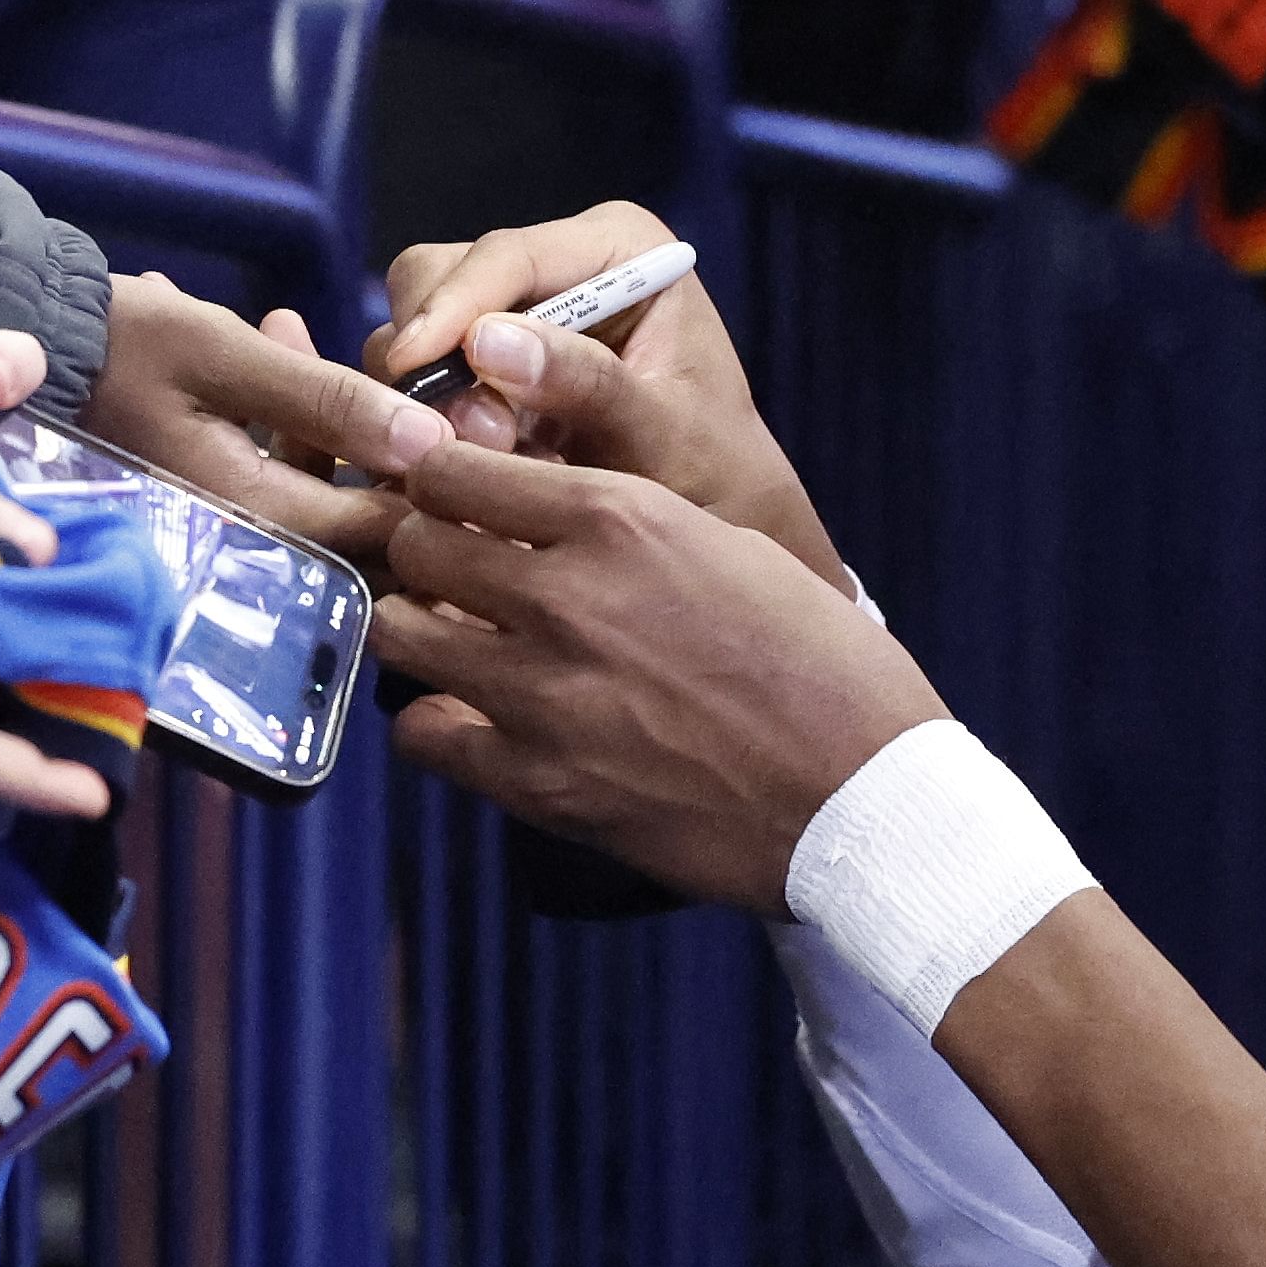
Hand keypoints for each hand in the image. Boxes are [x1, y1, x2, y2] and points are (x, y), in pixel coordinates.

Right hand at [74, 274, 450, 564]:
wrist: (28, 349)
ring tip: (317, 339)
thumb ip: (326, 400)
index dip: (441, 488)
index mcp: (252, 514)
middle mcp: (243, 543)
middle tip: (412, 383)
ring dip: (347, 429)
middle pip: (366, 537)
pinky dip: (304, 427)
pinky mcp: (218, 505)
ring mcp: (228, 532)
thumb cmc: (119, 344)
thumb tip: (429, 440)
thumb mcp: (224, 355)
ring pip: (330, 505)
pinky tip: (286, 344)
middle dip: (399, 461)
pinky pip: (287, 483)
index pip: (384, 535)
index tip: (465, 420)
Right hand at [366, 203, 841, 579]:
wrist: (714, 517)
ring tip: (486, 460)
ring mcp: (510, 310)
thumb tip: (485, 343)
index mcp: (618, 246)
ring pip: (415, 327)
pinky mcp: (478, 362)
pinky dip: (425, 418)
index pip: (507, 254)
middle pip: (438, 276)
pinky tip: (463, 468)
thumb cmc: (710, 471)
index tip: (409, 366)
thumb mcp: (663, 433)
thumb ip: (588, 385)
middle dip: (435, 356)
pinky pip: (419, 376)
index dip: (449, 306)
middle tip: (467, 440)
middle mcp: (555, 263)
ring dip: (427, 396)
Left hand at [373, 433, 946, 903]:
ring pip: (399, 631)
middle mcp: (567, 593)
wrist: (866, 798)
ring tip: (450, 642)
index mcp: (622, 516)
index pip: (456, 468)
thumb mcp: (733, 549)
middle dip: (419, 549)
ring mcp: (543, 691)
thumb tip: (550, 517)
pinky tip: (469, 722)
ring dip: (415, 631)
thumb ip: (630, 527)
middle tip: (440, 573)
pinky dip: (436, 725)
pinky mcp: (539, 782)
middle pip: (414, 542)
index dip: (440, 481)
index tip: (447, 498)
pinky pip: (423, 735)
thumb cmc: (824, 667)